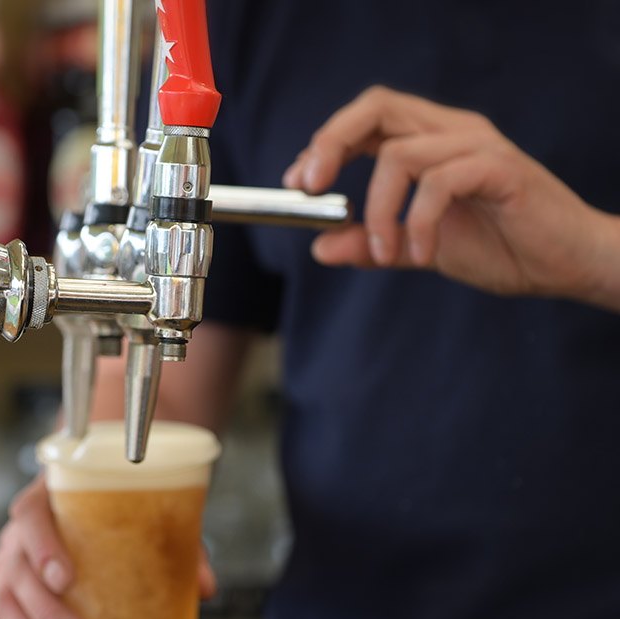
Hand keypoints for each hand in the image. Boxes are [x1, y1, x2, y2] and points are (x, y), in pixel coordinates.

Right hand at [0, 475, 217, 618]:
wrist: (99, 499)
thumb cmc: (122, 506)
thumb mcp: (150, 513)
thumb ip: (178, 543)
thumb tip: (206, 587)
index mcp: (48, 495)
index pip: (30, 514)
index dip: (42, 546)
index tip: (66, 578)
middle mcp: (20, 526)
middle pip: (19, 566)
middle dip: (46, 610)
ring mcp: (10, 556)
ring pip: (8, 598)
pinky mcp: (10, 585)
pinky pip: (10, 618)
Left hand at [283, 86, 619, 309]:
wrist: (567, 264)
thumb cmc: (501, 247)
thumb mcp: (419, 248)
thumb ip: (373, 245)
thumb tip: (319, 247)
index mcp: (432, 140)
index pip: (368, 117)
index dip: (326, 142)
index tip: (298, 184)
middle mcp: (453, 131)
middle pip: (377, 107)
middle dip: (331, 143)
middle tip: (311, 188)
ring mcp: (478, 145)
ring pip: (399, 154)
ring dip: (376, 210)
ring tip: (386, 253)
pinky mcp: (500, 168)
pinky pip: (439, 182)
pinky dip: (416, 221)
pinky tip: (420, 252)